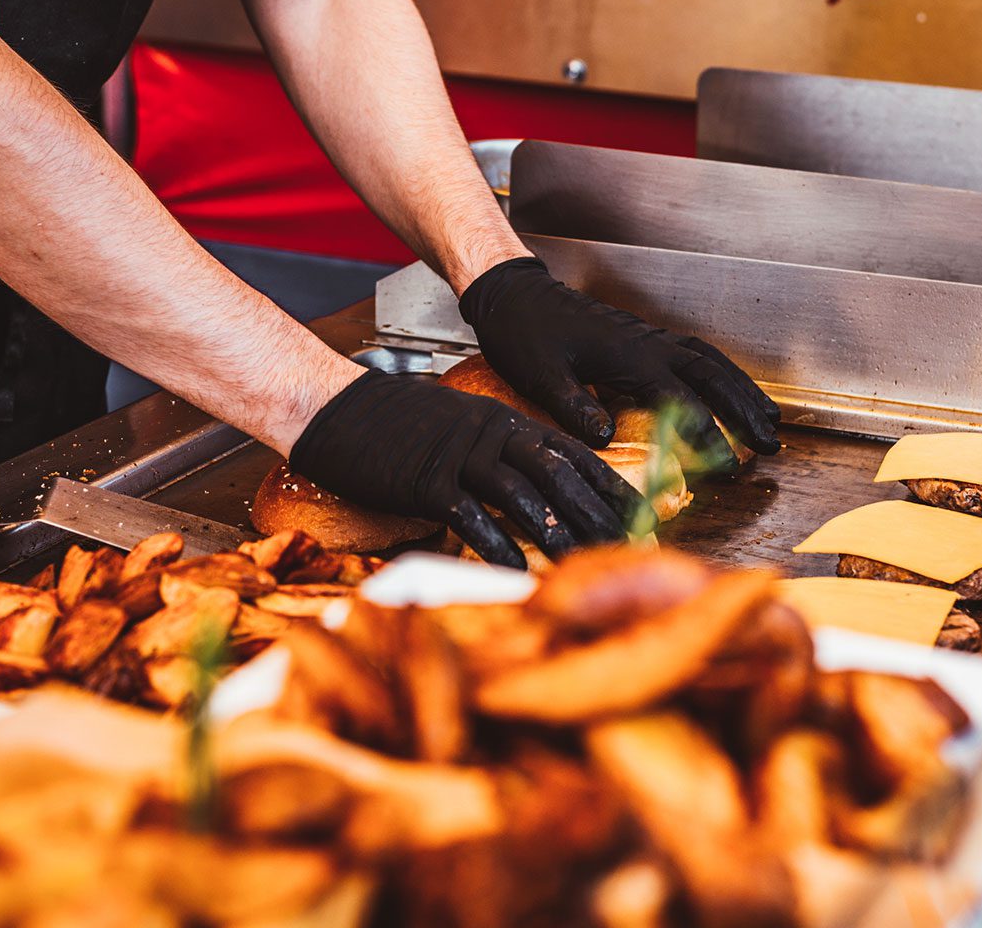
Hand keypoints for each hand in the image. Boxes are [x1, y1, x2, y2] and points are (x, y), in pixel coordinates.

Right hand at [290, 371, 642, 568]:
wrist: (340, 410)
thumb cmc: (399, 428)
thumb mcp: (461, 433)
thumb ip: (498, 458)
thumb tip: (532, 496)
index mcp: (504, 423)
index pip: (573, 454)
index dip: (609, 486)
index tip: (641, 514)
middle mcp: (492, 436)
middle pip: (559, 475)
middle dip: (597, 514)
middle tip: (628, 548)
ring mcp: (460, 458)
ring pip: (524, 496)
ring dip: (556, 534)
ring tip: (582, 567)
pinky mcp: (428, 482)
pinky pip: (472, 517)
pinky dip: (496, 546)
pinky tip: (515, 573)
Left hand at [458, 258, 780, 468]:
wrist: (515, 296)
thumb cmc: (524, 335)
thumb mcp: (540, 377)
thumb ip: (574, 407)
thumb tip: (608, 438)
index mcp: (626, 356)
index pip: (680, 399)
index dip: (708, 435)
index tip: (728, 466)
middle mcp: (648, 343)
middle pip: (712, 375)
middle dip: (746, 410)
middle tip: (772, 443)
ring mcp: (649, 338)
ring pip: (711, 361)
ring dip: (743, 390)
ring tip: (769, 421)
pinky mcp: (644, 338)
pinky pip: (696, 353)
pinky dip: (723, 373)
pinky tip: (732, 391)